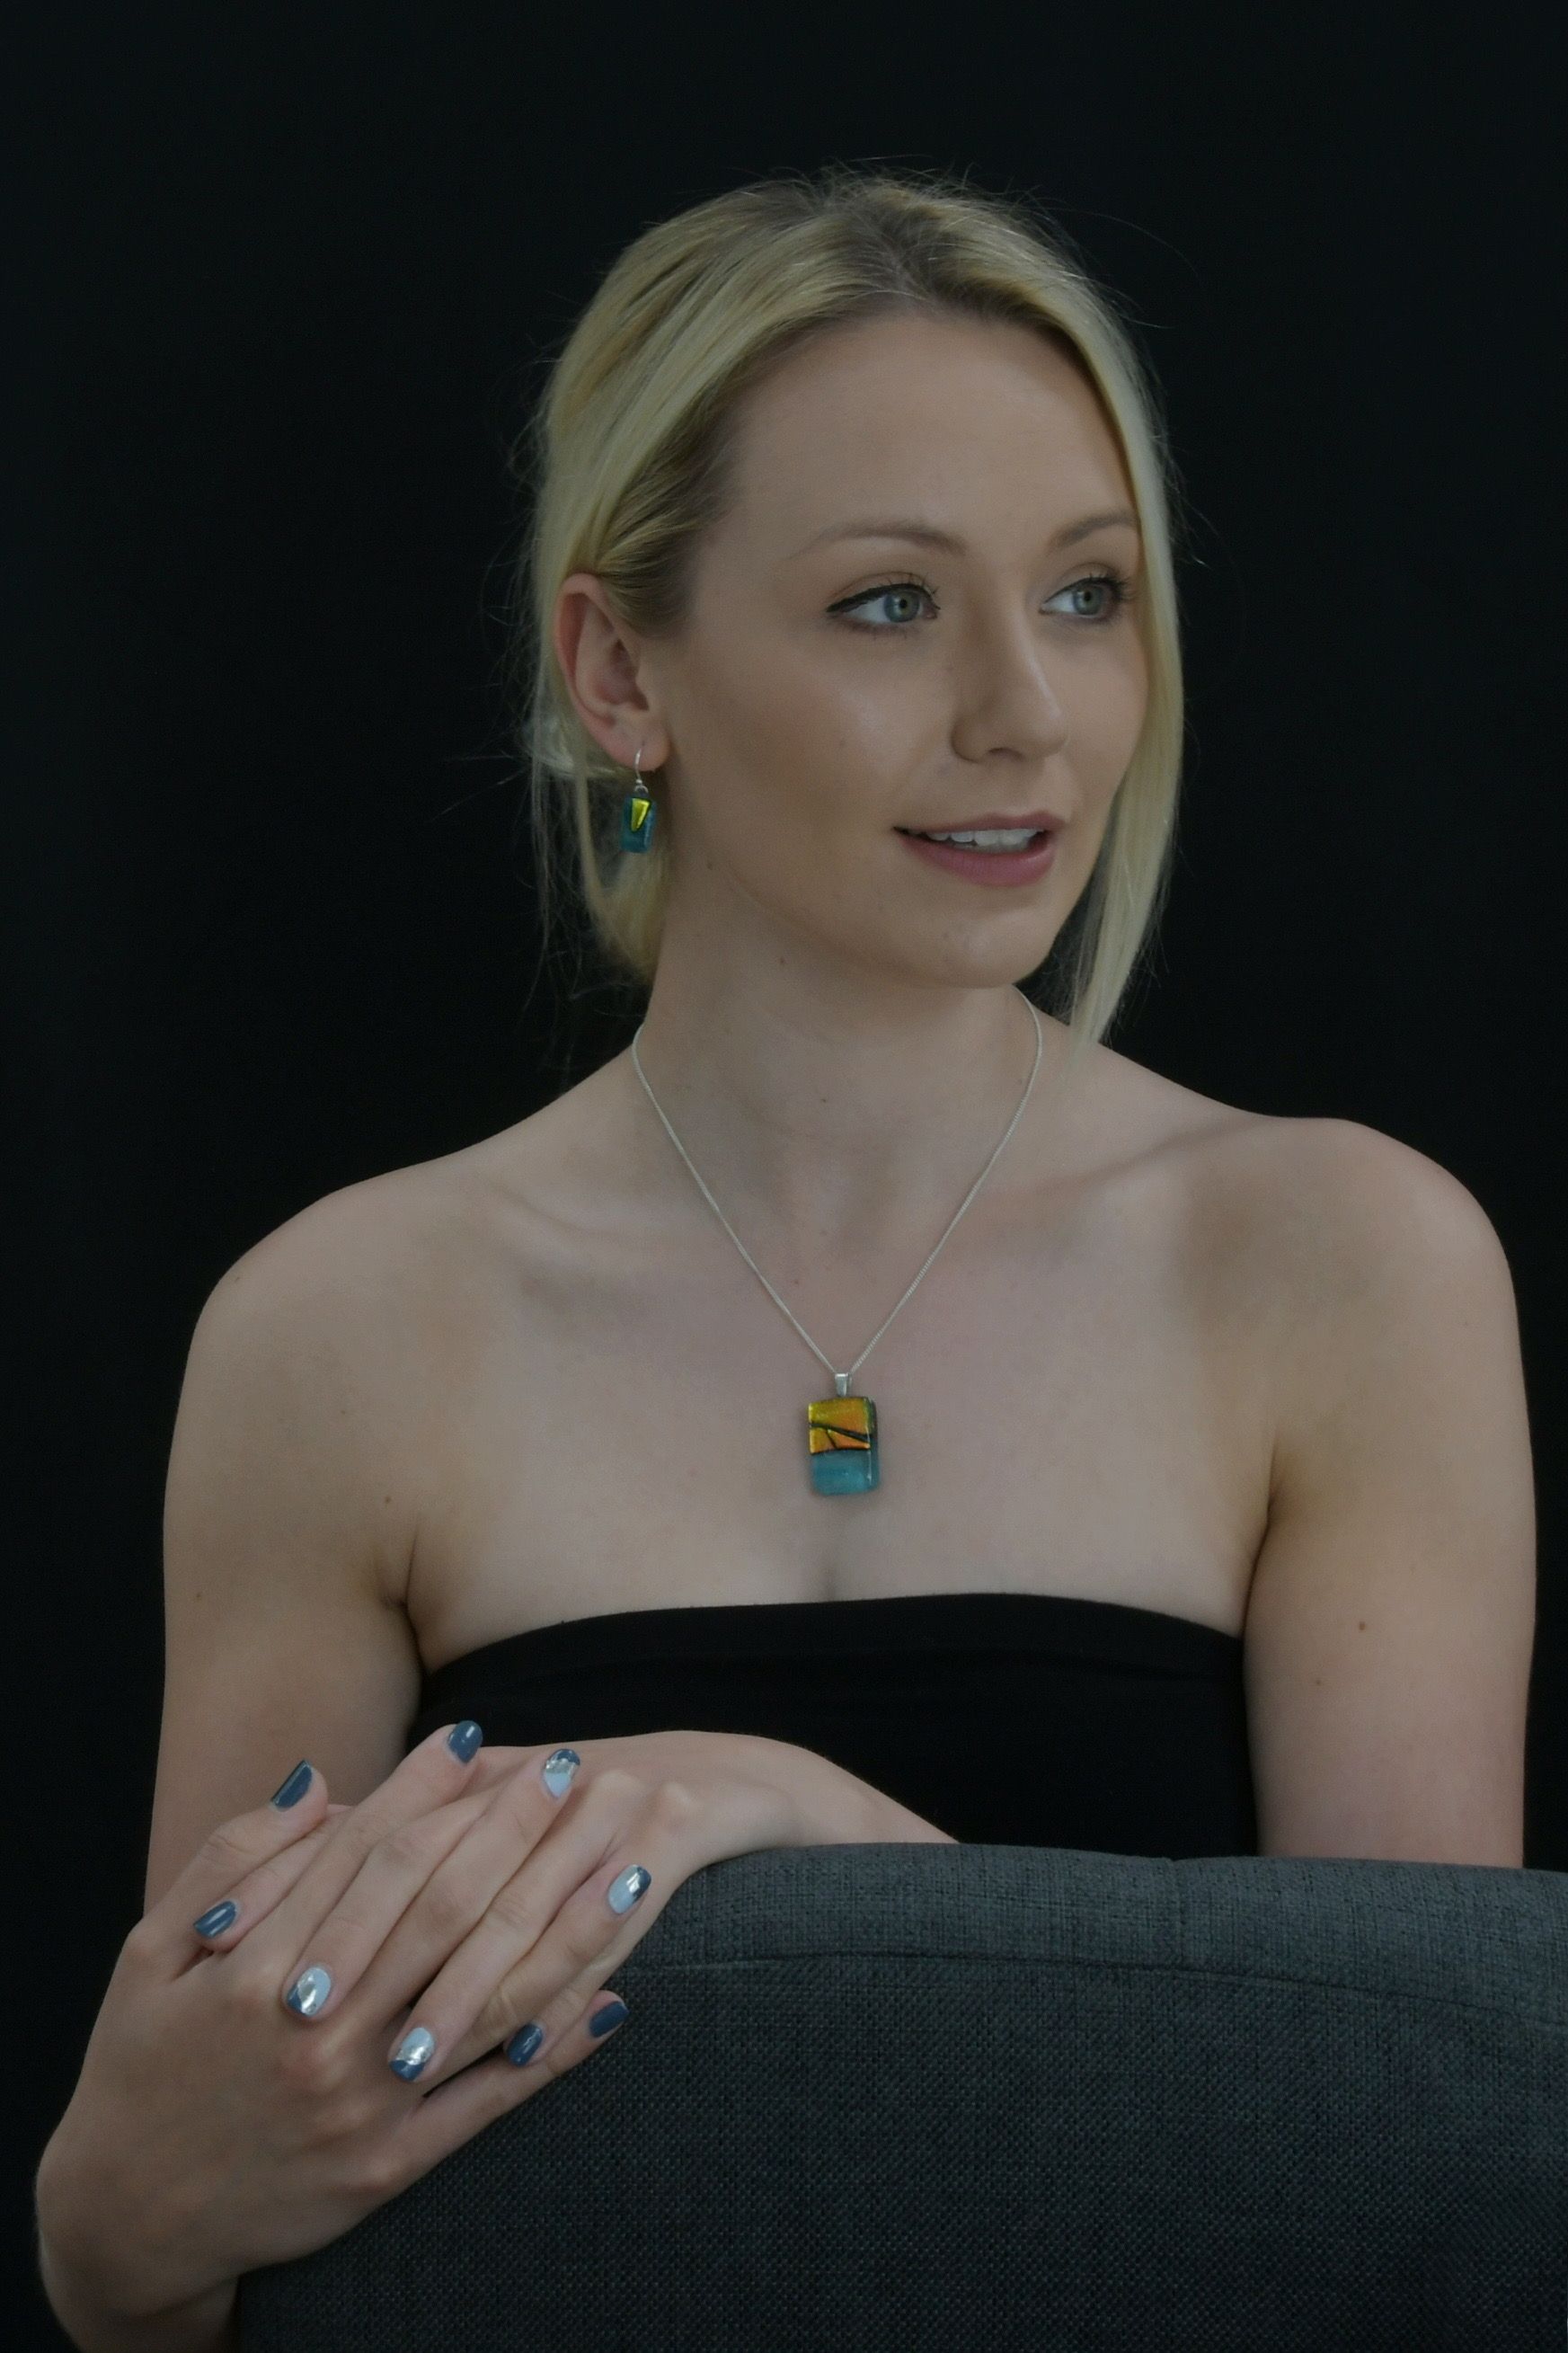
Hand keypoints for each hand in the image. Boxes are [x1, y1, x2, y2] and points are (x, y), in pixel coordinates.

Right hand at [35, 1721, 829, 2322]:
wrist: (127, 2224)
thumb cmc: (139, 2068)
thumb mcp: (147, 1954)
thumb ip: (232, 1862)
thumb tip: (318, 1780)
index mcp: (256, 1971)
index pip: (364, 1857)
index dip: (422, 1790)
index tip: (474, 1736)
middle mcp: (318, 2030)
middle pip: (441, 1908)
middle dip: (514, 1831)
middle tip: (570, 1767)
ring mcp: (362, 2101)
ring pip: (484, 1994)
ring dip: (566, 1922)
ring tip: (629, 1859)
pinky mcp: (391, 2166)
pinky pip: (488, 2099)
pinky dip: (554, 2049)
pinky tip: (614, 1996)